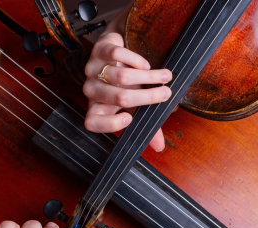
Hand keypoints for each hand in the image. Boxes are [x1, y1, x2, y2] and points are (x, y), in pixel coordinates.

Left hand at [82, 32, 172, 151]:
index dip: (109, 124)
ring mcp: (92, 70)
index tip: (130, 118)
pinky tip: (145, 64)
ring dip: (148, 77)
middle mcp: (91, 91)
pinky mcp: (98, 51)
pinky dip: (136, 61)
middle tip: (166, 93)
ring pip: (121, 77)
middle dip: (147, 96)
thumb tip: (159, 147)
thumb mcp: (134, 103)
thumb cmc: (124, 83)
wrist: (114, 49)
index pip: (92, 123)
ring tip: (165, 76)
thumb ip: (145, 122)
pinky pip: (117, 56)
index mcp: (97, 108)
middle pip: (119, 98)